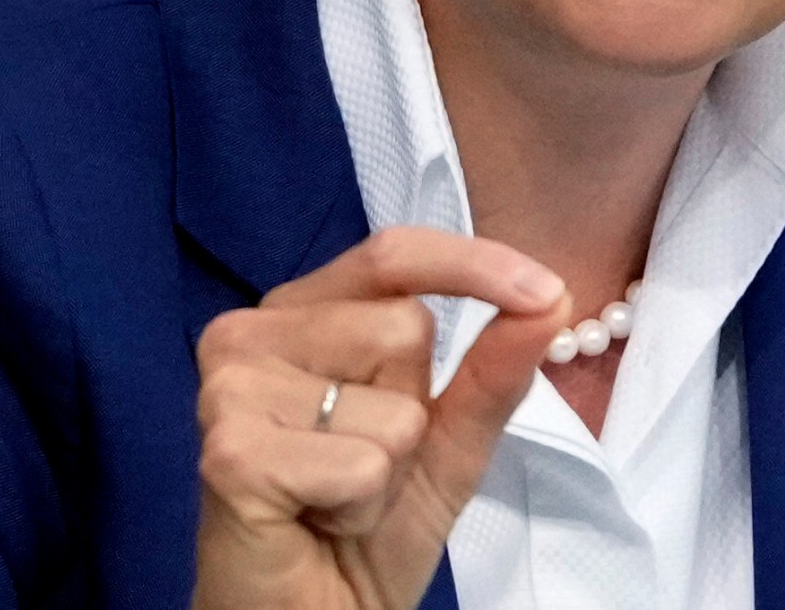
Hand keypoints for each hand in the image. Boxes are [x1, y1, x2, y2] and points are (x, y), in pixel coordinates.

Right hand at [189, 227, 572, 609]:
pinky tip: (317, 521)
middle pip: (402, 326)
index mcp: (302, 314)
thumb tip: (554, 298)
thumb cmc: (364, 529)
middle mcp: (251, 334)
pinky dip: (360, 506)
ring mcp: (231, 388)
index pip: (393, 254)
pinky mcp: (229, 453)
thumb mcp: (448, 441)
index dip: (472, 265)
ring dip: (389, 470)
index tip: (546, 291)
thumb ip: (494, 368)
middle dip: (414, 412)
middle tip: (363, 467)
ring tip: (338, 498)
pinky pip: (360, 464)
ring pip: (391, 403)